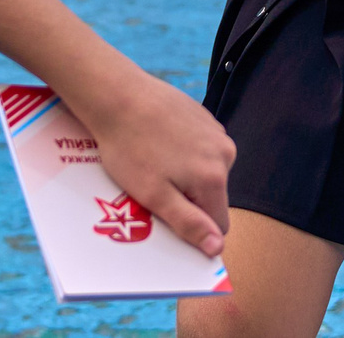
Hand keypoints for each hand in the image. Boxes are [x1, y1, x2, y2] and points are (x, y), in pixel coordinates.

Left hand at [65, 68, 234, 256]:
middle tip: (152, 188)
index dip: (193, 228)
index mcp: (215, 178)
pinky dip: (182, 152)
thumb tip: (217, 248)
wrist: (119, 95)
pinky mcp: (204, 116)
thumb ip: (189, 223)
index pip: (219, 225)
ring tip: (151, 163)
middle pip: (213, 196)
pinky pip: (200, 149)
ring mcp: (216, 131)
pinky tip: (156, 143)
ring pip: (206, 172)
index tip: (166, 217)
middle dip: (186, 199)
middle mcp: (225, 153)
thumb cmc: (131, 149)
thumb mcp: (155, 196)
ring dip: (185, 176)